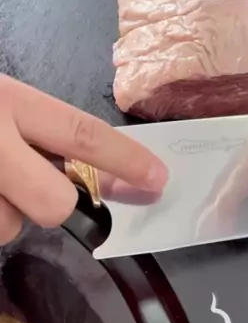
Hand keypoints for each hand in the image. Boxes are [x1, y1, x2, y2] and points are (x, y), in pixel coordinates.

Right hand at [0, 75, 167, 243]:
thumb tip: (108, 177)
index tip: (157, 178)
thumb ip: (45, 130)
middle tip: (43, 189)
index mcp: (12, 102)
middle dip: (59, 205)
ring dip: (8, 211)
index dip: (125, 160)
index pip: (81, 133)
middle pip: (54, 202)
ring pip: (10, 225)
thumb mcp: (3, 98)